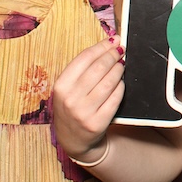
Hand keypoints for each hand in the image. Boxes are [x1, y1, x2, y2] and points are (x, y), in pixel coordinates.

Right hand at [52, 37, 125, 162]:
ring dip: (119, 69)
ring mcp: (83, 112)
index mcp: (60, 86)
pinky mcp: (98, 123)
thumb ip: (84, 67)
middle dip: (113, 55)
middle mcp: (70, 99)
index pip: (85, 58)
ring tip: (121, 65)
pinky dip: (121, 87)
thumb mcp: (69, 88)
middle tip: (121, 50)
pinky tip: (121, 83)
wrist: (74, 140)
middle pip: (99, 67)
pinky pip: (116, 97)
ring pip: (109, 81)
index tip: (113, 40)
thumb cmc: (74, 107)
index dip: (102, 46)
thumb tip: (111, 42)